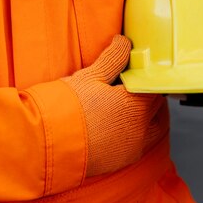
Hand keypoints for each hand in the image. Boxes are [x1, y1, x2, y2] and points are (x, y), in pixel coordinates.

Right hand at [63, 35, 166, 175]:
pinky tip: (121, 126)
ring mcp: (133, 147)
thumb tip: (124, 41)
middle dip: (149, 95)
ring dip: (149, 117)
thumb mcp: (90, 77)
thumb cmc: (67, 108)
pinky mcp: (122, 161)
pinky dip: (137, 134)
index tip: (139, 72)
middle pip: (157, 107)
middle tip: (136, 87)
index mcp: (136, 104)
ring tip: (133, 107)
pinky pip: (139, 144)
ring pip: (153, 128)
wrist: (46, 146)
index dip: (148, 76)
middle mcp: (141, 128)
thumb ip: (113, 58)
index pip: (155, 86)